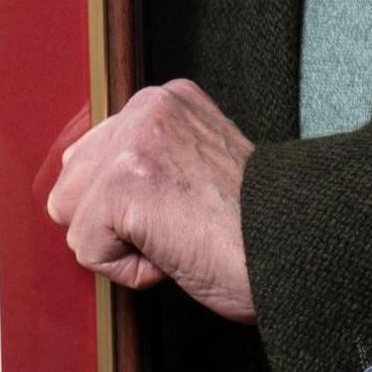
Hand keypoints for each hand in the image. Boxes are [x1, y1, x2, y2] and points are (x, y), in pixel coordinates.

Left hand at [44, 79, 256, 321]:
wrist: (300, 252)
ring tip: (180, 238)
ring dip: (122, 246)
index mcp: (166, 101)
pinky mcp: (123, 186)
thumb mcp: (199, 167)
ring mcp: (134, 144)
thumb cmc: (258, 230)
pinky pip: (87, 248)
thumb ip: (149, 159)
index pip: (93, 156)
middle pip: (72, 185)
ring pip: (74, 216)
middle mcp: (147, 108)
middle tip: (183, 228)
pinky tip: (177, 253)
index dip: (130, 205)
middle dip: (115, 223)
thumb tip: (87, 182)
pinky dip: (130, 270)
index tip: (183, 212)